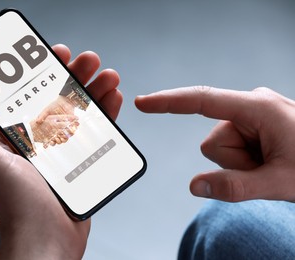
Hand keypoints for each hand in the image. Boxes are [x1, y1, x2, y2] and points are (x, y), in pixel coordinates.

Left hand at [0, 44, 121, 258]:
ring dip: (95, 92)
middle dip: (74, 76)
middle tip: (88, 59)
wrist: (46, 240)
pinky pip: (97, 134)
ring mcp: (63, 151)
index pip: (28, 95)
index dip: (41, 73)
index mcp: (15, 136)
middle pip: (58, 100)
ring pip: (81, 113)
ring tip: (109, 75)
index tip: (54, 54)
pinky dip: (106, 116)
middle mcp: (39, 141)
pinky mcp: (82, 162)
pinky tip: (114, 99)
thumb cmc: (16, 204)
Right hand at [135, 86, 294, 201]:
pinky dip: (245, 161)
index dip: (168, 102)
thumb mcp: (282, 183)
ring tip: (271, 165)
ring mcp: (254, 115)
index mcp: (259, 107)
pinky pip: (232, 147)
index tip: (142, 103)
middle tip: (266, 170)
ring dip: (241, 164)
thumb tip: (194, 186)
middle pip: (213, 141)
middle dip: (233, 163)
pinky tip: (269, 160)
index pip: (202, 100)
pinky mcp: (255, 124)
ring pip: (221, 147)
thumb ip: (236, 187)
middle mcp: (252, 105)